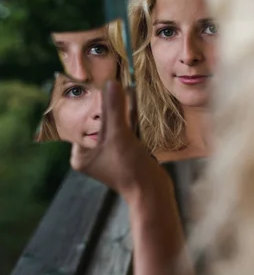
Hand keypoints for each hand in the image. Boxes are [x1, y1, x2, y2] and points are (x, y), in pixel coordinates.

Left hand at [70, 80, 165, 198]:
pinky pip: (124, 132)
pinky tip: (134, 102)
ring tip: (121, 87)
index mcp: (81, 155)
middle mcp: (92, 155)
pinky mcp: (126, 155)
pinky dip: (129, 119)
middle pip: (96, 124)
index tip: (93, 84)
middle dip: (105, 105)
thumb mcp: (119, 135)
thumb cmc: (129, 168)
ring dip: (118, 110)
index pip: (81, 123)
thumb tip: (110, 83)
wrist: (152, 192)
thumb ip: (114, 109)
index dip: (88, 104)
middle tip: (108, 82)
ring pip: (112, 127)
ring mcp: (110, 155)